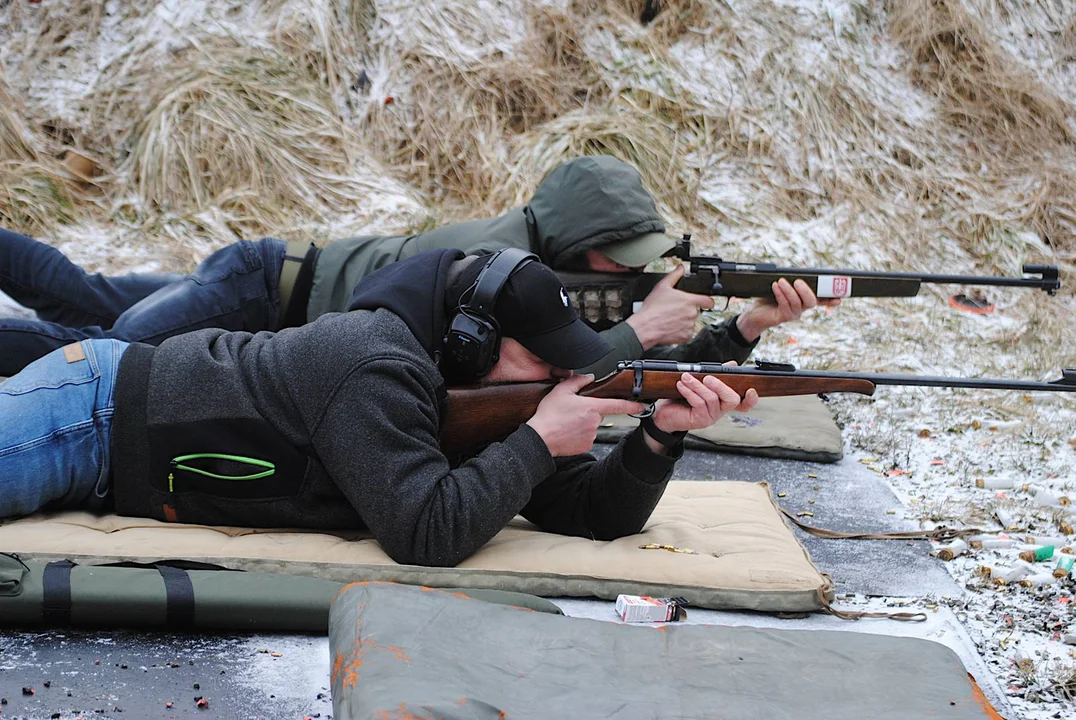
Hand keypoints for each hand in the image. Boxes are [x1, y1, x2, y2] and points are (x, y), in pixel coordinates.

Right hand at [526, 374, 645, 456]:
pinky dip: (580, 434)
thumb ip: (577, 381)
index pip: (618, 405)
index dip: (632, 405)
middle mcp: (595, 422)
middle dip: (589, 412)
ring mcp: (592, 435)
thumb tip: (589, 377)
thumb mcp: (560, 391)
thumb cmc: (549, 415)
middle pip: (599, 414)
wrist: (540, 438)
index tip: (643, 406)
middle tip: (572, 412)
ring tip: (567, 422)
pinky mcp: (586, 445)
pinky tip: (568, 432)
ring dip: (584, 423)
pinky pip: (587, 437)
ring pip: (592, 426)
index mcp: (591, 407)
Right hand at [626, 265, 714, 348]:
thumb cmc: (653, 309)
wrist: (646, 326)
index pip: (709, 301)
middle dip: (687, 310)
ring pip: (690, 322)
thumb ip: (675, 275)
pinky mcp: (685, 337)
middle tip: (675, 310)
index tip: (706, 302)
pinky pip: (686, 333)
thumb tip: (681, 268)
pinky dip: (680, 331)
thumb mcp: (662, 287)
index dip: (708, 301)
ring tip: (670, 319)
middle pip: (696, 311)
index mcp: (690, 301)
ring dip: (684, 321)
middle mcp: (692, 313)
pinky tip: (671, 327)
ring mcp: (689, 326)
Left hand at [649, 370, 757, 439]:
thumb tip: (733, 364)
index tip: (750, 390)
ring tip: (685, 377)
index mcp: (723, 401)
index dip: (751, 399)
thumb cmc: (682, 397)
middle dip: (720, 385)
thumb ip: (716, 374)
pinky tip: (681, 385)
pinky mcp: (700, 420)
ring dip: (698, 385)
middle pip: (732, 399)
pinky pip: (699, 404)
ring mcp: (711, 417)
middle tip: (707, 377)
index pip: (744, 404)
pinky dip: (690, 392)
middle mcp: (721, 410)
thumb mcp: (700, 382)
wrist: (664, 413)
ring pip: (712, 398)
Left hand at [735, 278, 840, 341]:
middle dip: (806, 291)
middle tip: (797, 281)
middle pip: (811, 302)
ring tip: (780, 281)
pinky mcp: (783, 317)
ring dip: (789, 291)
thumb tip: (798, 273)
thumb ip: (791, 281)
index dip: (831, 298)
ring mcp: (793, 314)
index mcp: (804, 299)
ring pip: (797, 303)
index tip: (839, 298)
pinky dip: (780, 294)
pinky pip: (785, 306)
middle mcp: (802, 308)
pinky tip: (775, 286)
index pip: (821, 298)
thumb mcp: (781, 286)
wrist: (754, 313)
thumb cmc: (769, 297)